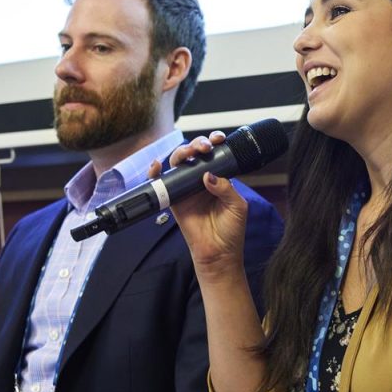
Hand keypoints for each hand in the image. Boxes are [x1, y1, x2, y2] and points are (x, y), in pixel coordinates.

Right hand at [157, 132, 250, 273]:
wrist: (219, 253)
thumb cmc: (231, 231)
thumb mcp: (236, 206)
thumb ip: (225, 188)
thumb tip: (208, 174)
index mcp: (219, 179)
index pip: (215, 155)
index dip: (214, 143)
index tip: (219, 139)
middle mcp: (202, 180)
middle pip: (195, 154)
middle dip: (198, 144)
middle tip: (205, 148)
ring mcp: (187, 189)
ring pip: (179, 163)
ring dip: (181, 153)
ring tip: (188, 153)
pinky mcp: (174, 200)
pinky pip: (162, 183)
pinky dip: (156, 173)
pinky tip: (156, 166)